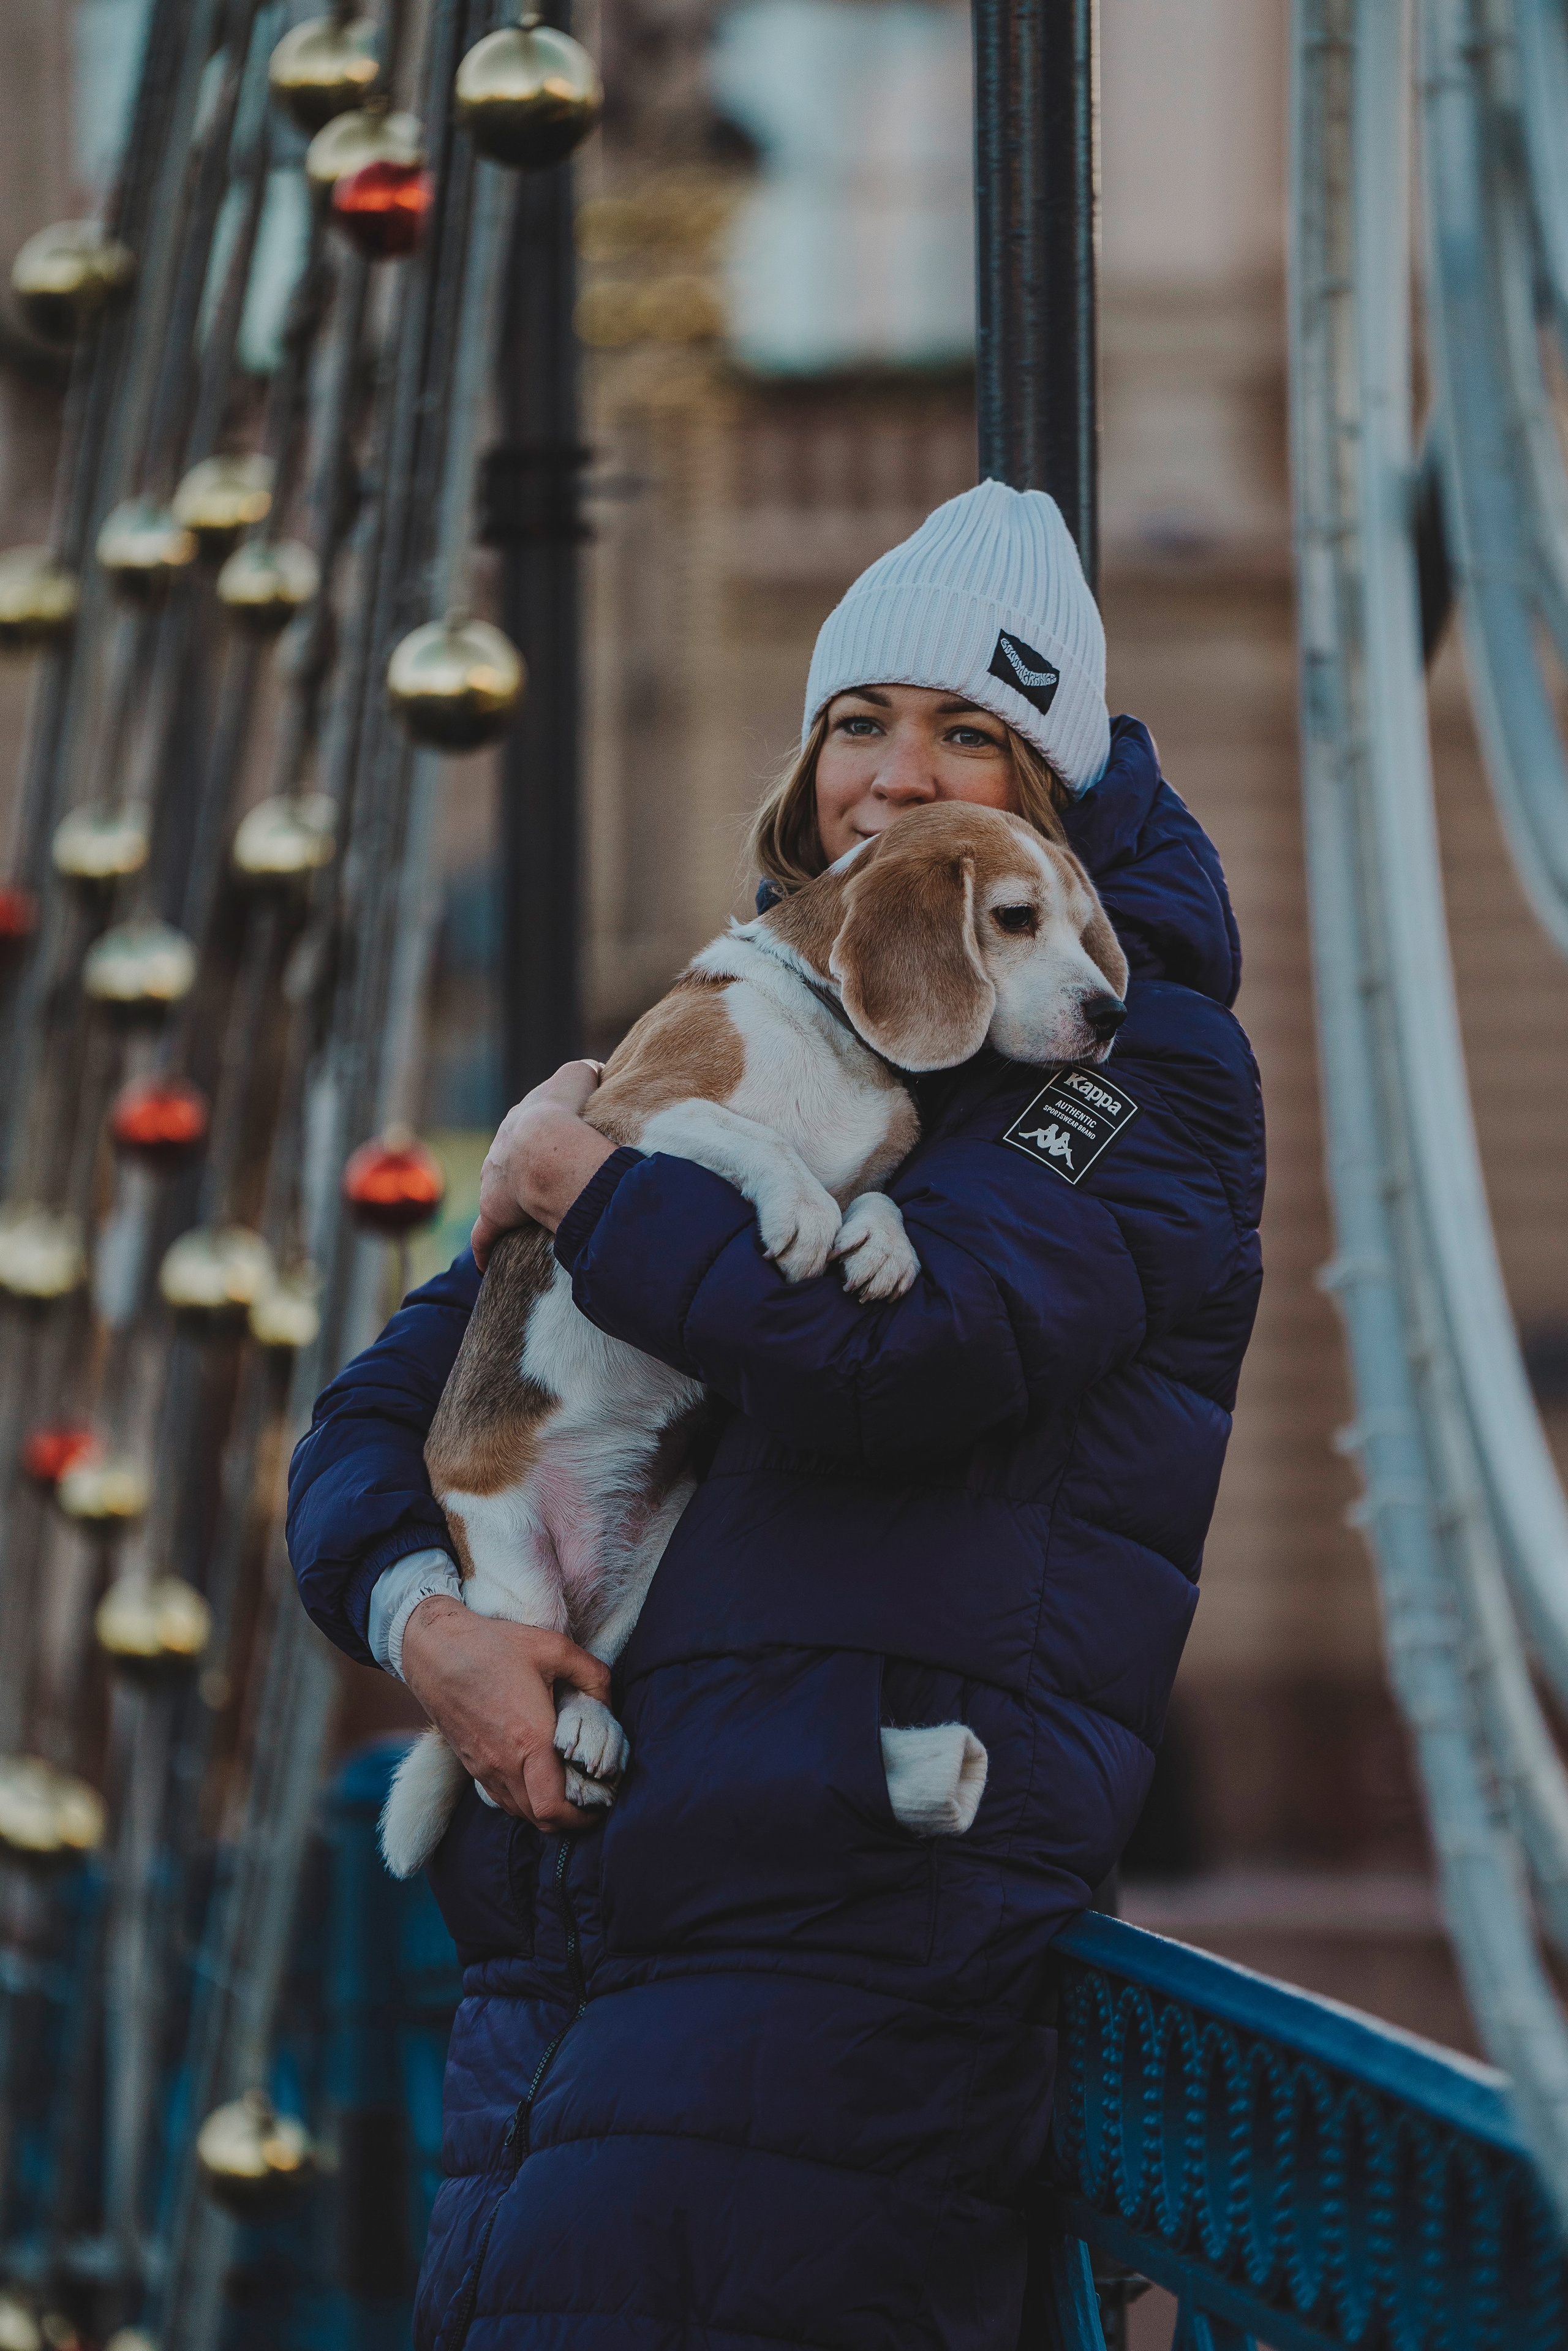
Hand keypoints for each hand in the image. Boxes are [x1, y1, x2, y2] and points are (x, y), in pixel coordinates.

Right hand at [399, 1596, 611, 1832]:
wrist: (435, 1649)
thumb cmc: (495, 1645)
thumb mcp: (554, 1648)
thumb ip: (593, 1675)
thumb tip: (610, 1703)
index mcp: (530, 1741)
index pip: (554, 1808)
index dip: (583, 1818)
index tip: (603, 1801)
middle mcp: (505, 1764)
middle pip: (540, 1820)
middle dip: (570, 1819)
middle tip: (591, 1797)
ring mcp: (484, 1768)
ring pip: (520, 1812)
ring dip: (546, 1810)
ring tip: (567, 1787)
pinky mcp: (471, 1764)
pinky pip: (502, 1797)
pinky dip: (524, 1798)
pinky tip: (537, 1773)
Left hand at [471, 1060, 613, 1266]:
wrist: (545, 1148)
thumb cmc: (567, 1112)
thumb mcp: (579, 1076)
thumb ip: (587, 1071)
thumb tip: (597, 1072)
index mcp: (520, 1122)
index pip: (528, 1128)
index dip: (547, 1137)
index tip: (560, 1148)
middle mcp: (500, 1151)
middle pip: (507, 1160)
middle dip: (521, 1170)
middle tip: (545, 1182)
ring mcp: (493, 1183)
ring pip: (496, 1192)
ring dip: (509, 1203)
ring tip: (529, 1215)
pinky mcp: (493, 1215)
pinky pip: (484, 1238)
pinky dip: (485, 1250)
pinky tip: (486, 1264)